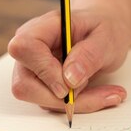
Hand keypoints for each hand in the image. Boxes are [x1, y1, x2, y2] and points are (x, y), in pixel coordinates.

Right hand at [8, 0, 130, 112]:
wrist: (107, 31)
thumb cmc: (104, 26)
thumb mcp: (107, 37)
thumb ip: (89, 55)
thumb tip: (70, 78)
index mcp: (41, 28)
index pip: (24, 48)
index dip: (43, 69)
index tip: (69, 82)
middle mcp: (30, 49)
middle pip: (24, 84)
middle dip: (61, 97)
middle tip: (96, 91)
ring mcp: (33, 70)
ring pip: (40, 99)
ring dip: (75, 102)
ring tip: (107, 92)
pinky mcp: (42, 85)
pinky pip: (53, 103)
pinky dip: (79, 103)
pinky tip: (98, 93)